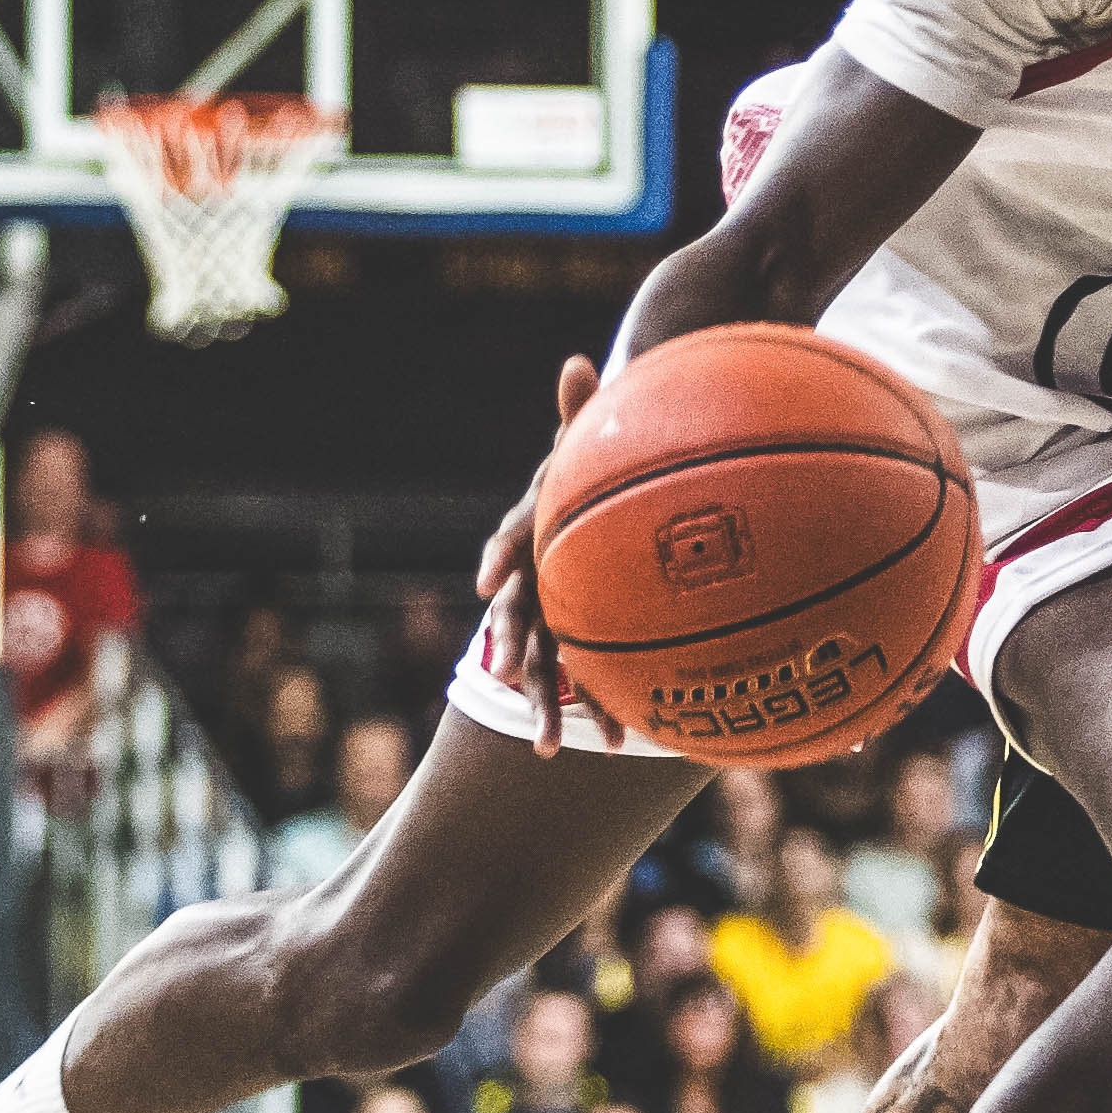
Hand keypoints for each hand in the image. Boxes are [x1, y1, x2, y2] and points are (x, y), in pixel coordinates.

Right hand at [467, 352, 603, 735]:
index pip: (509, 562)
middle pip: (520, 636)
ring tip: (565, 752)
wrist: (590, 504)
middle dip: (525, 675)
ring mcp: (552, 618)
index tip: (490, 605)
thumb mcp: (583, 443)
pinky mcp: (578, 637)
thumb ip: (579, 411)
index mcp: (530, 544)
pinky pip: (587, 675)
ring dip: (554, 711)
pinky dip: (602, 706)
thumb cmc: (588, 472)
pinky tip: (621, 743)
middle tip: (530, 710)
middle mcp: (533, 588)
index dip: (500, 581)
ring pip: (549, 669)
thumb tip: (577, 361)